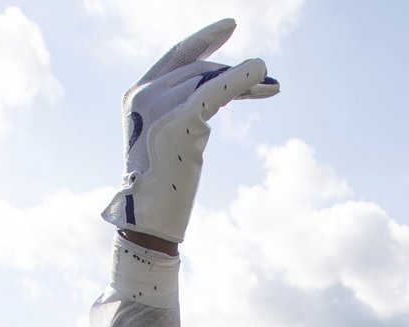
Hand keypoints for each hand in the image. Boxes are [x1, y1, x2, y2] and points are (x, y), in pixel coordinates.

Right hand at [103, 19, 278, 241]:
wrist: (150, 217)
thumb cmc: (165, 185)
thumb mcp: (171, 137)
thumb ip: (186, 109)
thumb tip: (222, 90)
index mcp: (137, 94)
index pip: (176, 57)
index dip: (205, 40)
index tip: (231, 27)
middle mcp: (144, 94)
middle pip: (199, 69)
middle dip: (235, 73)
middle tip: (268, 79)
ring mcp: (160, 105)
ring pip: (211, 78)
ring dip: (245, 79)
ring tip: (272, 82)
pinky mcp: (181, 119)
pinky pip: (218, 91)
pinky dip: (241, 80)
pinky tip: (261, 73)